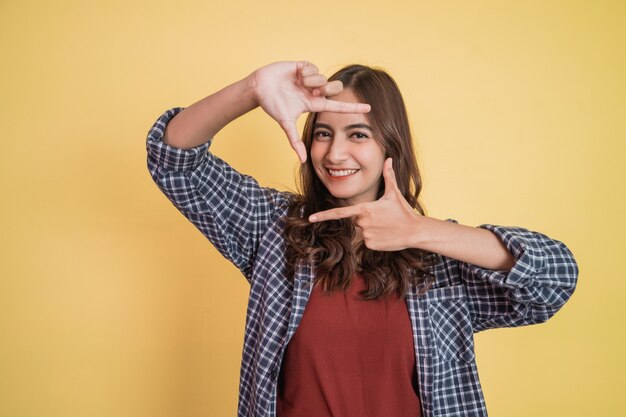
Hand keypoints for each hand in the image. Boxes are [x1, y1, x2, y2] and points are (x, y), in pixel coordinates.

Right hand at [251, 61, 370, 162]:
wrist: (259, 87)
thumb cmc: (271, 104)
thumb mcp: (285, 123)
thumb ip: (294, 141)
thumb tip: (303, 161)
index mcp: (313, 103)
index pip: (337, 106)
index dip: (352, 108)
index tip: (369, 109)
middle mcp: (314, 91)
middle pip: (334, 89)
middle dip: (327, 89)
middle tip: (314, 91)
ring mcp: (310, 78)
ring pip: (323, 78)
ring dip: (311, 82)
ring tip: (299, 83)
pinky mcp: (304, 66)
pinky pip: (314, 68)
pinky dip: (305, 72)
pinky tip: (296, 74)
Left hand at [308, 158, 421, 250]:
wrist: (415, 231)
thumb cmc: (404, 211)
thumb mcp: (394, 193)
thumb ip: (388, 175)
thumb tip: (389, 159)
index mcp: (365, 209)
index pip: (340, 212)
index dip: (324, 215)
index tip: (311, 218)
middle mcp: (362, 222)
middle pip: (356, 220)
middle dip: (367, 219)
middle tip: (383, 218)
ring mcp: (366, 235)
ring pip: (362, 231)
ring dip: (372, 229)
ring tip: (387, 226)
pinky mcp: (370, 245)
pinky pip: (368, 241)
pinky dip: (375, 239)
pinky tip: (387, 235)